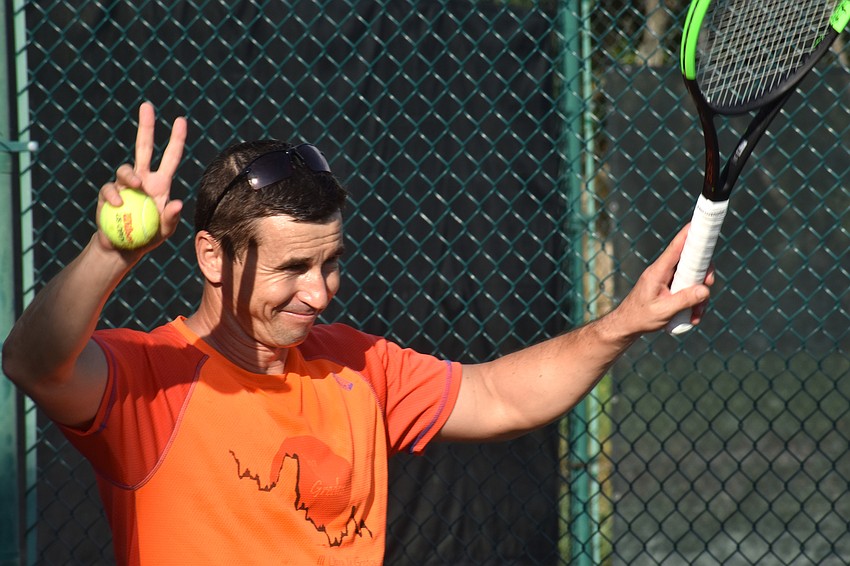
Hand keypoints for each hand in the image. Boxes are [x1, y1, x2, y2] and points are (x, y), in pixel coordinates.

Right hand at [96, 102, 187, 251]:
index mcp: (161, 183)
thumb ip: (171, 218)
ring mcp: (124, 185)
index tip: (181, 120)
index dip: (176, 139)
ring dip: (130, 175)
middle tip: (147, 106)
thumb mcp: (165, 231)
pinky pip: (110, 188)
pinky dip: (113, 194)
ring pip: (125, 169)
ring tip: (135, 186)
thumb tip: (177, 203)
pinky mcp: (108, 194)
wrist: (122, 247)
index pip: (171, 157)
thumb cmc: (149, 238)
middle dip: (146, 126)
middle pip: (144, 147)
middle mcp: (143, 178)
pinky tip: (117, 204)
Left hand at [612, 224, 713, 335]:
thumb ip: (684, 300)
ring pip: (692, 278)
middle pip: (690, 262)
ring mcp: (666, 279)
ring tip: (697, 314)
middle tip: (709, 284)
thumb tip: (705, 290)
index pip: (675, 248)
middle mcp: (663, 271)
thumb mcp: (663, 311)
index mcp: (658, 271)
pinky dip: (693, 302)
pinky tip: (692, 317)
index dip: (687, 235)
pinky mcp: (669, 288)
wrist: (626, 326)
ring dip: (699, 295)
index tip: (698, 223)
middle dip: (704, 274)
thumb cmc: (640, 317)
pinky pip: (687, 289)